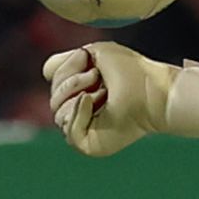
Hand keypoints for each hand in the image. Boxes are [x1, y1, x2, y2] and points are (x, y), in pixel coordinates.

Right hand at [43, 43, 181, 155]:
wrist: (152, 89)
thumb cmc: (131, 71)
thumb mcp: (92, 54)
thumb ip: (64, 61)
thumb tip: (46, 73)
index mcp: (80, 90)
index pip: (52, 80)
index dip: (66, 69)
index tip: (90, 62)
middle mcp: (80, 111)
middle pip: (53, 98)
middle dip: (71, 81)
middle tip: (97, 76)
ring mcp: (85, 129)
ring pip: (58, 114)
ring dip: (77, 95)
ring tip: (103, 91)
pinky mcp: (90, 144)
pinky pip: (69, 133)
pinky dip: (78, 113)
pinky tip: (91, 101)